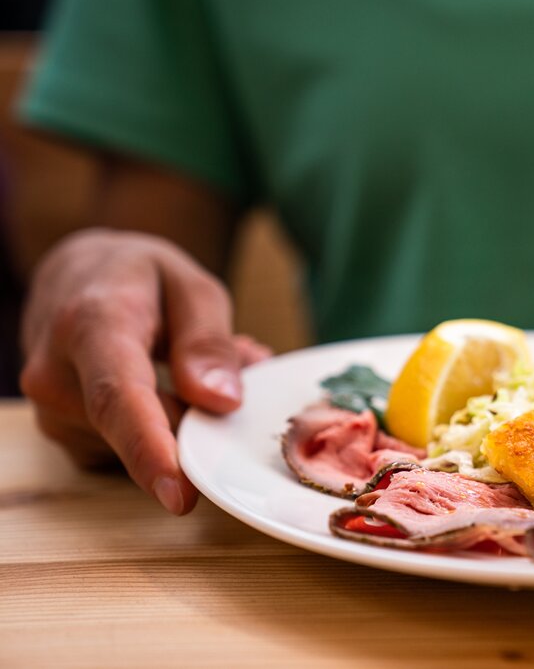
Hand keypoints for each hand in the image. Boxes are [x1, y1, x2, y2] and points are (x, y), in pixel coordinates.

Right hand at [19, 229, 268, 512]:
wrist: (76, 277)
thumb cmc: (139, 279)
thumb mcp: (191, 286)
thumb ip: (208, 342)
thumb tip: (221, 402)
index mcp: (90, 326)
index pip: (116, 397)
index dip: (149, 448)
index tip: (179, 495)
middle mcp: (55, 375)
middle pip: (142, 429)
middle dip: (205, 413)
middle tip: (241, 360)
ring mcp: (54, 413)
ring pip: (146, 444)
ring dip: (188, 414)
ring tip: (190, 363)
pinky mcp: (68, 438)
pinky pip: (135, 451)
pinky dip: (169, 426)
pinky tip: (171, 386)